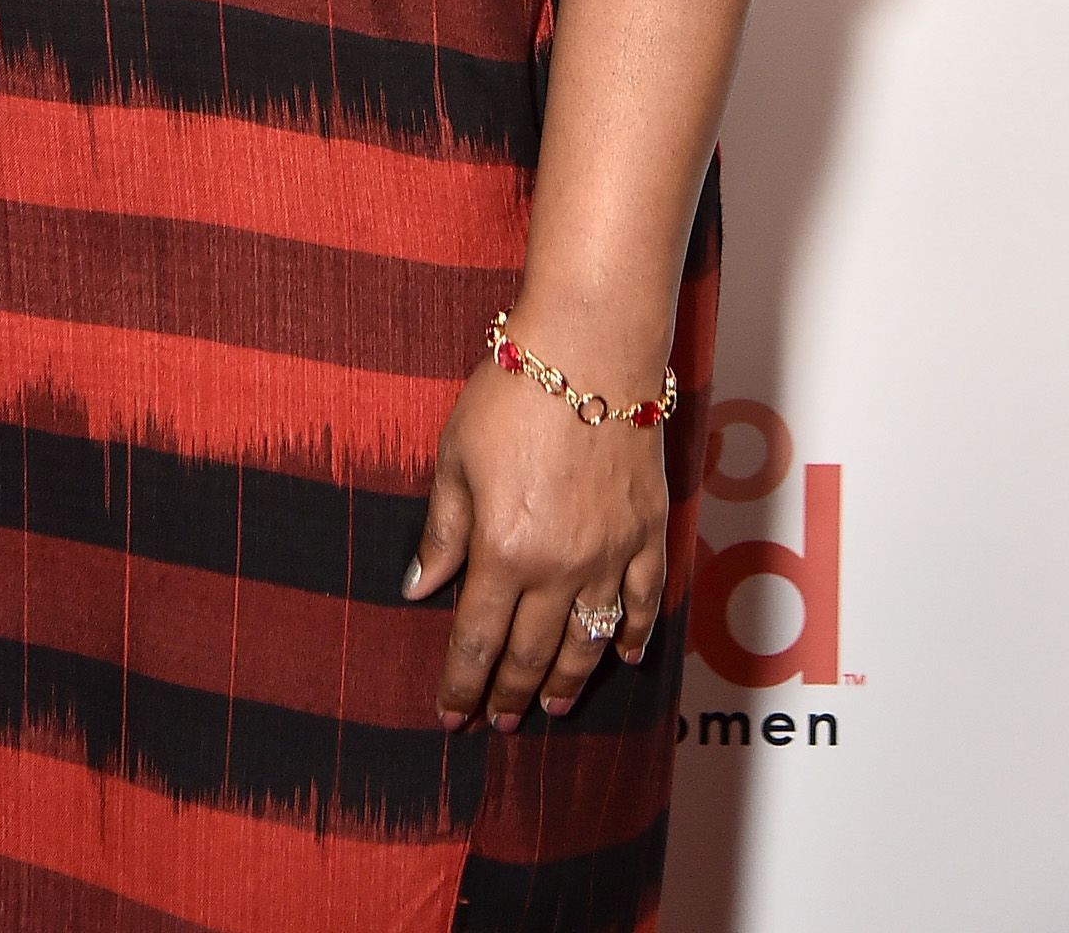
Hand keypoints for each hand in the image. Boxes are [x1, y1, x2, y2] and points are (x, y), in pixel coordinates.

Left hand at [404, 355, 667, 729]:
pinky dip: (633, 637)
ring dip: (567, 681)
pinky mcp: (649, 532)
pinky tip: (623, 658)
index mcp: (503, 550)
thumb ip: (442, 530)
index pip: (476, 640)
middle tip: (497, 722)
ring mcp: (611, 554)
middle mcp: (560, 566)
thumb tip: (419, 588)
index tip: (450, 715)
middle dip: (508, 694)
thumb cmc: (513, 391)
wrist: (591, 347)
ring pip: (588, 641)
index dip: (461, 684)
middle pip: (530, 652)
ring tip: (549, 706)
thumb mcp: (455, 456)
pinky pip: (645, 602)